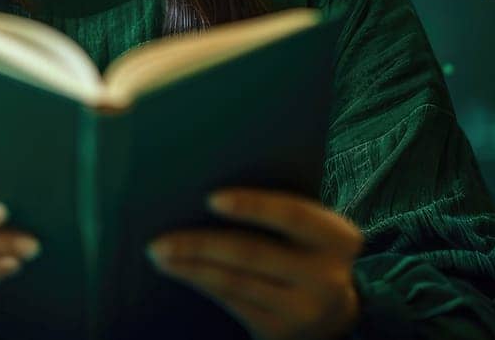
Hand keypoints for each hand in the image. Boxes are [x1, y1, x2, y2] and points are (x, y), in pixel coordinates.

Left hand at [148, 187, 363, 339]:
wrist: (329, 313)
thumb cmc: (301, 249)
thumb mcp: (308, 229)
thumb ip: (278, 205)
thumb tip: (208, 171)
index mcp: (337, 238)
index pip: (294, 215)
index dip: (253, 206)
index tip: (210, 199)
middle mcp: (326, 277)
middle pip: (252, 253)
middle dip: (200, 243)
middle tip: (159, 237)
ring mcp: (304, 309)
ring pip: (234, 282)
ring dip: (190, 265)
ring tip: (157, 252)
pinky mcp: (279, 331)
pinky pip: (230, 301)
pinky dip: (197, 281)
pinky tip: (174, 269)